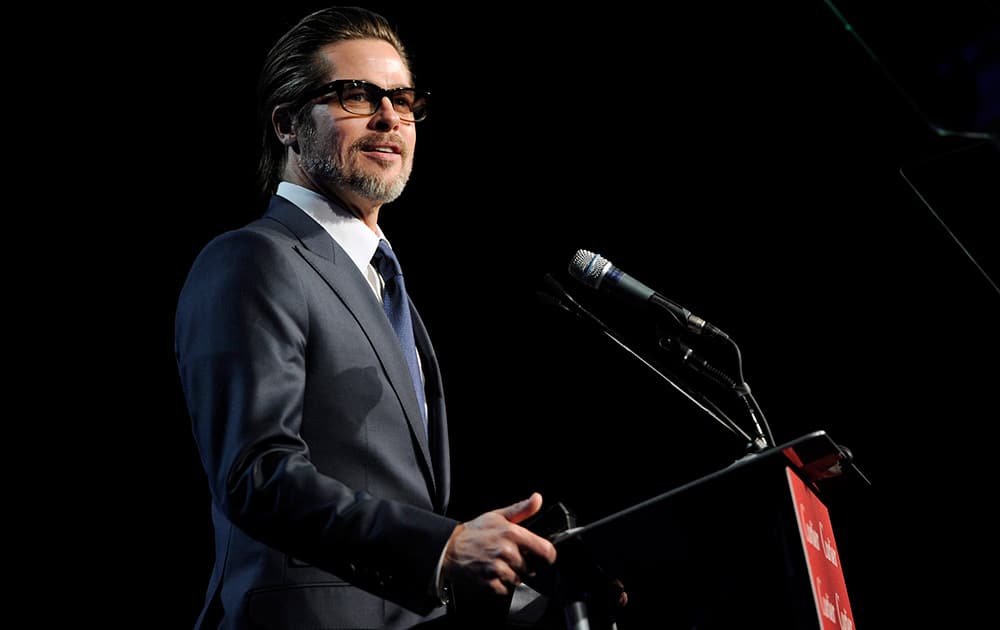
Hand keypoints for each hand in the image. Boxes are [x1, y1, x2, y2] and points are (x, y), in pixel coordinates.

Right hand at [442, 492, 557, 595]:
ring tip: (499, 564)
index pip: (545, 550)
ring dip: (513, 575)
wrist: (449, 548)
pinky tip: (493, 574)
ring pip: (519, 579)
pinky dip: (502, 585)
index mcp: (512, 533)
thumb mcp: (498, 515)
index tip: (544, 556)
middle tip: (510, 557)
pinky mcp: (490, 583)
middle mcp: (506, 551)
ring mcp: (498, 568)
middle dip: (524, 564)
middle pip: (531, 567)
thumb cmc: (474, 532)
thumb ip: (521, 509)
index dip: (548, 555)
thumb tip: (538, 499)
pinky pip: (506, 590)